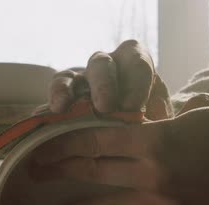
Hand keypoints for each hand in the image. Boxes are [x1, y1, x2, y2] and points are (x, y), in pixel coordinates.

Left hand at [32, 93, 208, 204]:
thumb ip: (166, 117)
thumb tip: (149, 122)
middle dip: (64, 172)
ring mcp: (168, 202)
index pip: (96, 141)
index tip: (46, 149)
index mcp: (155, 140)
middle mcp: (154, 173)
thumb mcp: (199, 108)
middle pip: (97, 173)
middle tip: (40, 175)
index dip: (67, 144)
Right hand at [46, 39, 171, 120]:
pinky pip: (53, 97)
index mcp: (135, 64)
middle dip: (103, 85)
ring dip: (65, 91)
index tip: (134, 107)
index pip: (136, 62)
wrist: (137, 138)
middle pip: (101, 64)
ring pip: (69, 76)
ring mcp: (81, 81)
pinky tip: (47, 117)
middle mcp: (107, 67)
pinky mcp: (63, 99)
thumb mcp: (161, 122)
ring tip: (61, 108)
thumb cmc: (151, 125)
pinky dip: (48, 105)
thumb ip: (156, 120)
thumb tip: (147, 124)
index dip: (135, 82)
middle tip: (105, 108)